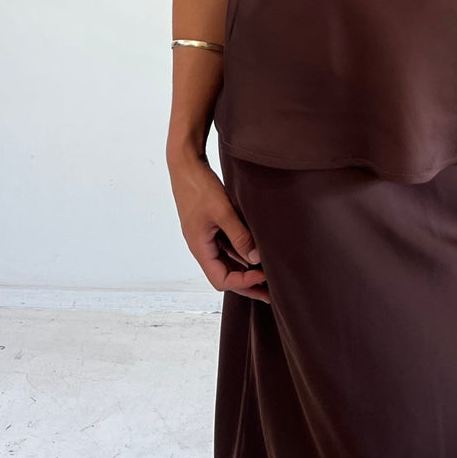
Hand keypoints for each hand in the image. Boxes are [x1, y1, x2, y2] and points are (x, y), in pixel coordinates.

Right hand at [167, 149, 270, 303]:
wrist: (185, 163)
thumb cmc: (199, 186)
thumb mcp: (222, 211)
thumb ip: (239, 235)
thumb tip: (255, 259)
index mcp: (199, 247)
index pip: (221, 279)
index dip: (243, 281)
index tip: (264, 274)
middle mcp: (201, 246)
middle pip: (224, 275)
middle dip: (247, 285)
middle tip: (271, 293)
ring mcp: (205, 237)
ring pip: (227, 262)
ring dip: (246, 270)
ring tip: (268, 276)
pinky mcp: (210, 226)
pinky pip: (227, 247)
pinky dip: (242, 253)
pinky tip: (257, 252)